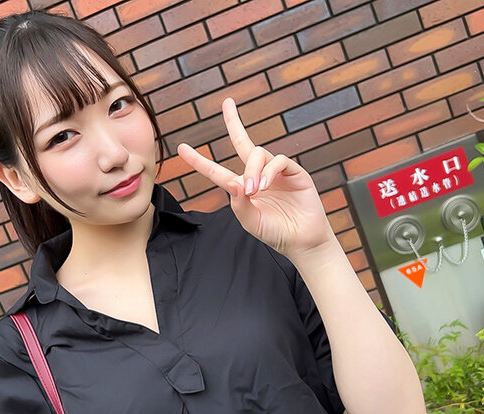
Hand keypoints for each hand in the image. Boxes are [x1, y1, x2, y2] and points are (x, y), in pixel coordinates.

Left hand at [177, 98, 335, 258]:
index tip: (181, 148)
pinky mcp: (294, 172)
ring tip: (254, 190)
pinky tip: (265, 184)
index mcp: (242, 188)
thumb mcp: (250, 221)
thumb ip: (239, 203)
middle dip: (234, 121)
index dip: (199, 161)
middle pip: (242, 141)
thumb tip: (232, 181)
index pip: (217, 171)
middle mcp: (258, 175)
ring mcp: (276, 172)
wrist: (301, 241)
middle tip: (227, 103)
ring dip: (253, 170)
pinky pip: (278, 160)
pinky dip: (269, 171)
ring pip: (258, 154)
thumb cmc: (274, 232)